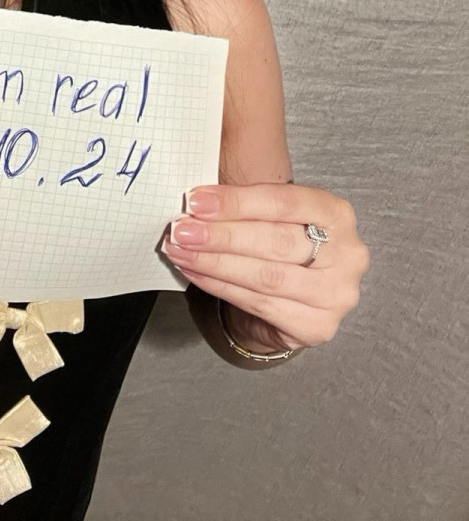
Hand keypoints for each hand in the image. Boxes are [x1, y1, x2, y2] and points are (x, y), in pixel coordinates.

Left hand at [162, 182, 369, 352]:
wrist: (292, 297)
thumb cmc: (278, 243)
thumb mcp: (270, 214)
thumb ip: (243, 204)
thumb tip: (196, 200)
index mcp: (337, 213)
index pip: (283, 202)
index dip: (236, 202)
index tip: (196, 201)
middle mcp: (347, 254)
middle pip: (275, 241)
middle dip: (221, 235)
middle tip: (182, 230)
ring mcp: (336, 294)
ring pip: (265, 276)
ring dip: (214, 263)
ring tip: (180, 252)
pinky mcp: (317, 326)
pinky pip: (258, 304)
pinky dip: (220, 287)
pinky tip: (195, 273)